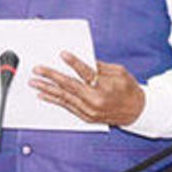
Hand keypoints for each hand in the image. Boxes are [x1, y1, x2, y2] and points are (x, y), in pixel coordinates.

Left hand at [30, 51, 144, 125]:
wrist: (137, 112)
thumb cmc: (129, 89)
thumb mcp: (119, 72)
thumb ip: (99, 66)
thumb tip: (81, 59)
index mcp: (106, 87)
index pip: (87, 73)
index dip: (74, 63)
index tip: (62, 54)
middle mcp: (95, 100)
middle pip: (70, 86)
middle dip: (51, 76)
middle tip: (37, 69)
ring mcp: (89, 110)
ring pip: (64, 98)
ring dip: (47, 89)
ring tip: (33, 82)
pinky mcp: (86, 117)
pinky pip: (67, 107)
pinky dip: (54, 100)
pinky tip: (43, 95)